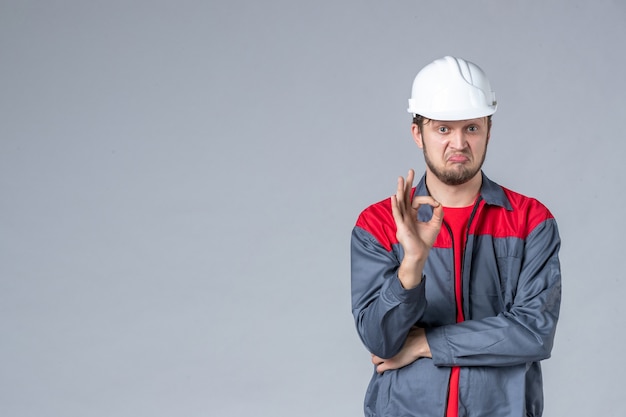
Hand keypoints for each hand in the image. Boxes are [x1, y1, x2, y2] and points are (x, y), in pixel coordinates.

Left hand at [371, 327, 431, 373]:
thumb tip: (393, 327)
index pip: (374, 343)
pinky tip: (383, 369)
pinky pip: (379, 369)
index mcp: (384, 338)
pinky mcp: (390, 364)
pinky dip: (380, 370)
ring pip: (374, 361)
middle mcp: (383, 347)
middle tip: (381, 355)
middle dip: (376, 354)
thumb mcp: (401, 329)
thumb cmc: (414, 334)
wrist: (419, 343)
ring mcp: (385, 356)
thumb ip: (393, 330)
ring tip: (382, 362)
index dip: (378, 346)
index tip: (380, 347)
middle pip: (373, 352)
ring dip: (378, 362)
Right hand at [391, 169, 443, 287]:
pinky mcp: (401, 226)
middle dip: (407, 184)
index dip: (428, 199)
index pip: (417, 201)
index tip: (436, 203)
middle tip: (409, 171)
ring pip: (400, 202)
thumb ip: (438, 213)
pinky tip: (394, 197)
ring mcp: (402, 220)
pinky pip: (397, 213)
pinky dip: (395, 205)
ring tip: (400, 179)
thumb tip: (439, 203)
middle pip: (405, 196)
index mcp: (411, 215)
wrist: (420, 254)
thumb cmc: (425, 241)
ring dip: (400, 190)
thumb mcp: (435, 225)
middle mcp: (405, 215)